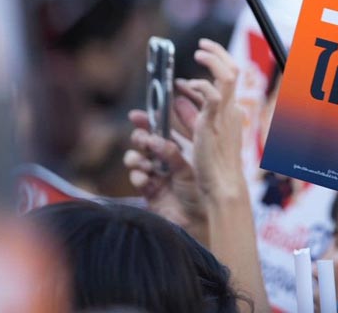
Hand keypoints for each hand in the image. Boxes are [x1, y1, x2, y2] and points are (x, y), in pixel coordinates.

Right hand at [124, 110, 207, 242]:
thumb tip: (153, 138)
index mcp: (179, 150)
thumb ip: (171, 152)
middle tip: (142, 140)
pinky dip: (138, 176)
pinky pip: (137, 178)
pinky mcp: (148, 191)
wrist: (199, 222)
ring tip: (144, 163)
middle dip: (139, 138)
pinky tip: (145, 179)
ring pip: (136, 159)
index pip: (160, 130)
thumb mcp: (188, 168)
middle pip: (144, 142)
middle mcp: (165, 160)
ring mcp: (155, 175)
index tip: (136, 115)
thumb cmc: (201, 192)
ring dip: (136, 158)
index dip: (148, 121)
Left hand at [174, 38, 245, 201]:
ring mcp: (227, 114)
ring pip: (228, 75)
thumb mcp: (201, 135)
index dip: (211, 69)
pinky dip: (201, 84)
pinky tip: (188, 84)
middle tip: (202, 45)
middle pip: (234, 70)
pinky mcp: (216, 121)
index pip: (228, 81)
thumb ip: (191, 114)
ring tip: (199, 51)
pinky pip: (213, 93)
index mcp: (231, 113)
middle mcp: (233, 109)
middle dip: (218, 53)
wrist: (222, 186)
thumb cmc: (212, 168)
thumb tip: (180, 95)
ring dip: (213, 60)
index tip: (194, 65)